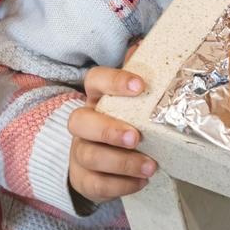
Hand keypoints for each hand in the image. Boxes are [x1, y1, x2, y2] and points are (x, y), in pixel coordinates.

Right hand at [68, 66, 156, 203]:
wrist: (101, 161)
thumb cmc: (122, 120)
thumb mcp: (130, 99)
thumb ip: (137, 73)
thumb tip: (141, 44)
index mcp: (95, 98)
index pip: (95, 80)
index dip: (114, 81)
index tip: (141, 86)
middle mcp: (82, 124)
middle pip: (80, 122)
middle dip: (108, 130)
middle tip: (136, 137)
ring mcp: (79, 152)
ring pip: (90, 157)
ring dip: (122, 163)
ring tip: (151, 166)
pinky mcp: (83, 179)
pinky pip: (96, 185)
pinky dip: (121, 185)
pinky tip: (142, 182)